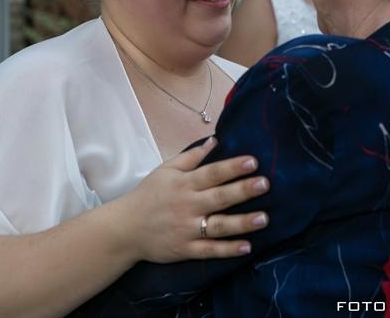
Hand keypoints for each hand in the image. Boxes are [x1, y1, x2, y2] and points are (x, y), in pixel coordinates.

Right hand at [118, 137, 269, 263]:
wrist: (125, 228)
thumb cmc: (148, 195)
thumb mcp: (166, 170)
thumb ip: (192, 156)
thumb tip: (215, 140)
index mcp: (184, 184)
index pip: (212, 173)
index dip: (233, 167)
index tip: (253, 161)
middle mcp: (187, 205)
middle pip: (219, 197)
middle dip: (243, 190)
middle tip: (264, 184)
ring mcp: (187, 229)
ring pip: (218, 225)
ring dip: (242, 222)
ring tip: (264, 218)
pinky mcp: (185, 249)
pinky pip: (210, 250)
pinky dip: (228, 249)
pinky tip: (247, 247)